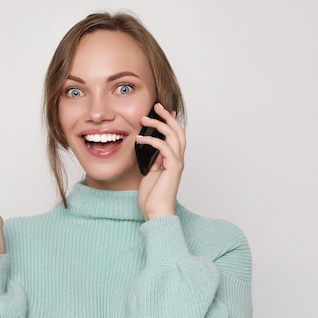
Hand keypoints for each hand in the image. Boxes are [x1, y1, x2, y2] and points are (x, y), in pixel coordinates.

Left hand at [136, 102, 185, 220]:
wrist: (156, 212)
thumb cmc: (152, 197)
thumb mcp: (151, 174)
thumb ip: (153, 161)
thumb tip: (151, 149)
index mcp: (173, 160)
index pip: (175, 136)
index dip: (170, 122)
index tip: (161, 111)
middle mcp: (178, 160)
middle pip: (178, 131)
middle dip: (167, 116)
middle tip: (156, 106)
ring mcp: (176, 163)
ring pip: (173, 135)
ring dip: (159, 124)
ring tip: (144, 119)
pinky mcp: (172, 168)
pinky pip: (164, 147)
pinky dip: (152, 140)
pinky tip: (140, 139)